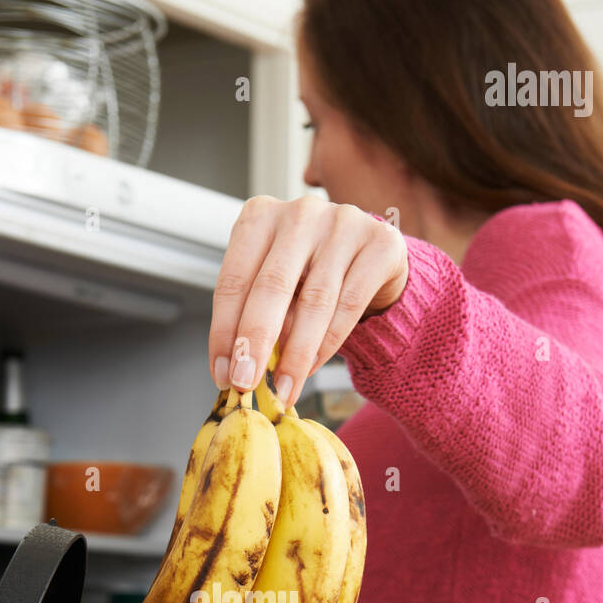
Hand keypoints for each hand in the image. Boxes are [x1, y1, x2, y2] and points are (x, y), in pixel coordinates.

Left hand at [209, 194, 407, 407]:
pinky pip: (350, 303)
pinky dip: (328, 343)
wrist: (372, 258)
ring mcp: (343, 222)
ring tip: (284, 389)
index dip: (224, 332)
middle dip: (254, 343)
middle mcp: (300, 213)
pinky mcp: (381, 243)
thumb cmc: (312, 274)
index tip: (221, 373)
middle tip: (245, 383)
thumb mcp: (277, 287)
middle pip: (271, 287)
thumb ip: (259, 315)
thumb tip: (240, 367)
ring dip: (295, 354)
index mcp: (260, 216)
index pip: (233, 280)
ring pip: (314, 301)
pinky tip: (313, 368)